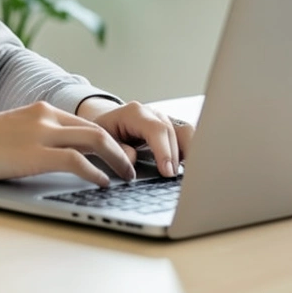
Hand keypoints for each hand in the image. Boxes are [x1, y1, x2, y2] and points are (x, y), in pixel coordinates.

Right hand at [0, 102, 134, 186]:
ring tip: (126, 175)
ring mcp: (43, 133)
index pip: (84, 122)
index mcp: (41, 109)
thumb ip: (33, 138)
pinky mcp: (37, 154)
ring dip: (116, 160)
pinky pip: (78, 162)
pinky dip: (96, 172)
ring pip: (96, 141)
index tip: (117, 155)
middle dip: (119, 149)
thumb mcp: (10, 133)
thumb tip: (47, 156)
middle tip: (131, 165)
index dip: (106, 139)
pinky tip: (102, 183)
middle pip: (97, 129)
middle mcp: (47, 116)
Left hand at [76, 97, 193, 178]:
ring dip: (189, 154)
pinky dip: (189, 153)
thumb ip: (116, 150)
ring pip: (186, 132)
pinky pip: (186, 138)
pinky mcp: (171, 129)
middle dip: (176, 158)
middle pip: (175, 132)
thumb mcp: (101, 140)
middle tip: (173, 179)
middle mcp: (153, 114)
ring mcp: (164, 120)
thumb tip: (132, 160)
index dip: (164, 151)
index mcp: (135, 113)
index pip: (156, 130)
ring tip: (186, 175)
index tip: (167, 172)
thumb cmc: (104, 131)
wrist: (107, 122)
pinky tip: (187, 169)